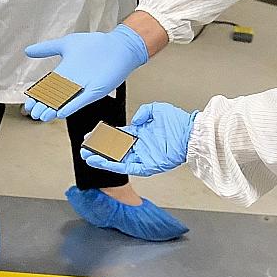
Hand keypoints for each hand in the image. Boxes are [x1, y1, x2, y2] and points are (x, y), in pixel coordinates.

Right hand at [22, 25, 147, 120]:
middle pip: (54, 97)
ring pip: (65, 102)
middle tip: (34, 114)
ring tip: (44, 117)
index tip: (28, 105)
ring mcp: (84, 87)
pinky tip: (62, 113)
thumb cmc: (94, 44)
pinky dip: (72, 106)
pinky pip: (82, 100)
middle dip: (43, 106)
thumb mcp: (66, 44)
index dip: (37, 97)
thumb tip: (26, 51)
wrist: (119, 46)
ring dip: (54, 110)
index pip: (47, 88)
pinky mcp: (96, 90)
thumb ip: (46, 49)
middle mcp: (73, 82)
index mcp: (64, 73)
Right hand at [80, 103, 194, 176]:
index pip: (117, 136)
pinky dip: (114, 165)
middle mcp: (140, 146)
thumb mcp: (157, 109)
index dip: (104, 137)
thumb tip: (134, 120)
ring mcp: (143, 156)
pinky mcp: (147, 165)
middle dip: (98, 149)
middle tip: (85, 149)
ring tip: (88, 157)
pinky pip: (128, 167)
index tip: (91, 136)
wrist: (192, 134)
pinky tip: (103, 162)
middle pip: (114, 150)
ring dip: (102, 159)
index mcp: (141, 133)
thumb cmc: (180, 122)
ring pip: (117, 159)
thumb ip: (143, 112)